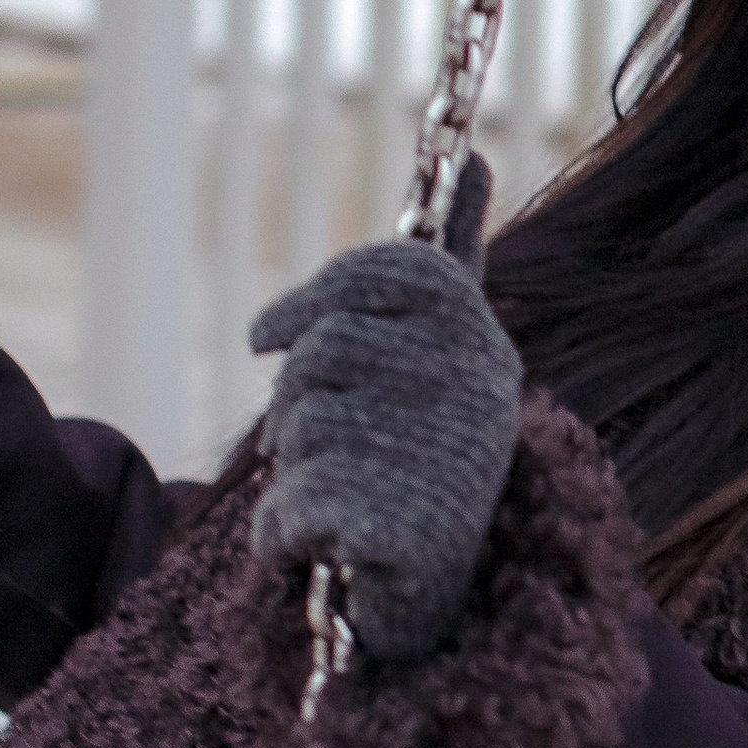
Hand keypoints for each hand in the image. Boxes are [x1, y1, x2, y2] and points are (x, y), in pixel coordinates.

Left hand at [249, 156, 522, 663]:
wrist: (443, 596)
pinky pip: (290, 505)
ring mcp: (441, 455)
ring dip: (293, 469)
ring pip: (300, 426)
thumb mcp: (443, 356)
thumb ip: (449, 261)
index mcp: (483, 343)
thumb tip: (469, 150)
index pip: (392, 272)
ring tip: (340, 498)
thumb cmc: (427, 455)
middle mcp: (476, 390)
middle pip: (328, 347)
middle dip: (296, 395)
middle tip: (301, 440)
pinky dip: (283, 535)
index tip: (264, 340)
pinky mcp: (402, 528)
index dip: (310, 300)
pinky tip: (326, 551)